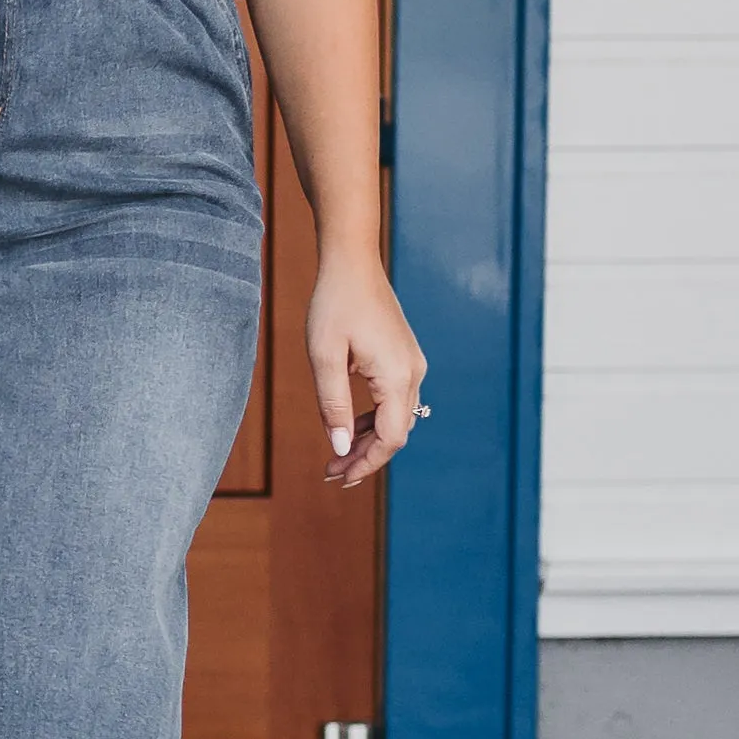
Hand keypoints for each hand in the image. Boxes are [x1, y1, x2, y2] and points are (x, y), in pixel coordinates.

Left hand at [309, 250, 424, 491]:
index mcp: (397, 376)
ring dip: (367, 439)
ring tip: (336, 456)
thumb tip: (340, 447)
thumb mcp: (324, 357)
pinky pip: (393, 400)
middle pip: (395, 432)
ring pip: (395, 418)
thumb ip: (333, 405)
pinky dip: (372, 418)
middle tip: (332, 473)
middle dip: (364, 457)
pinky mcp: (404, 357)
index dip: (365, 463)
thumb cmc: (334, 304)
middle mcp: (413, 373)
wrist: (352, 262)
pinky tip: (347, 426)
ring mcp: (412, 364)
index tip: (338, 477)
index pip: (390, 438)